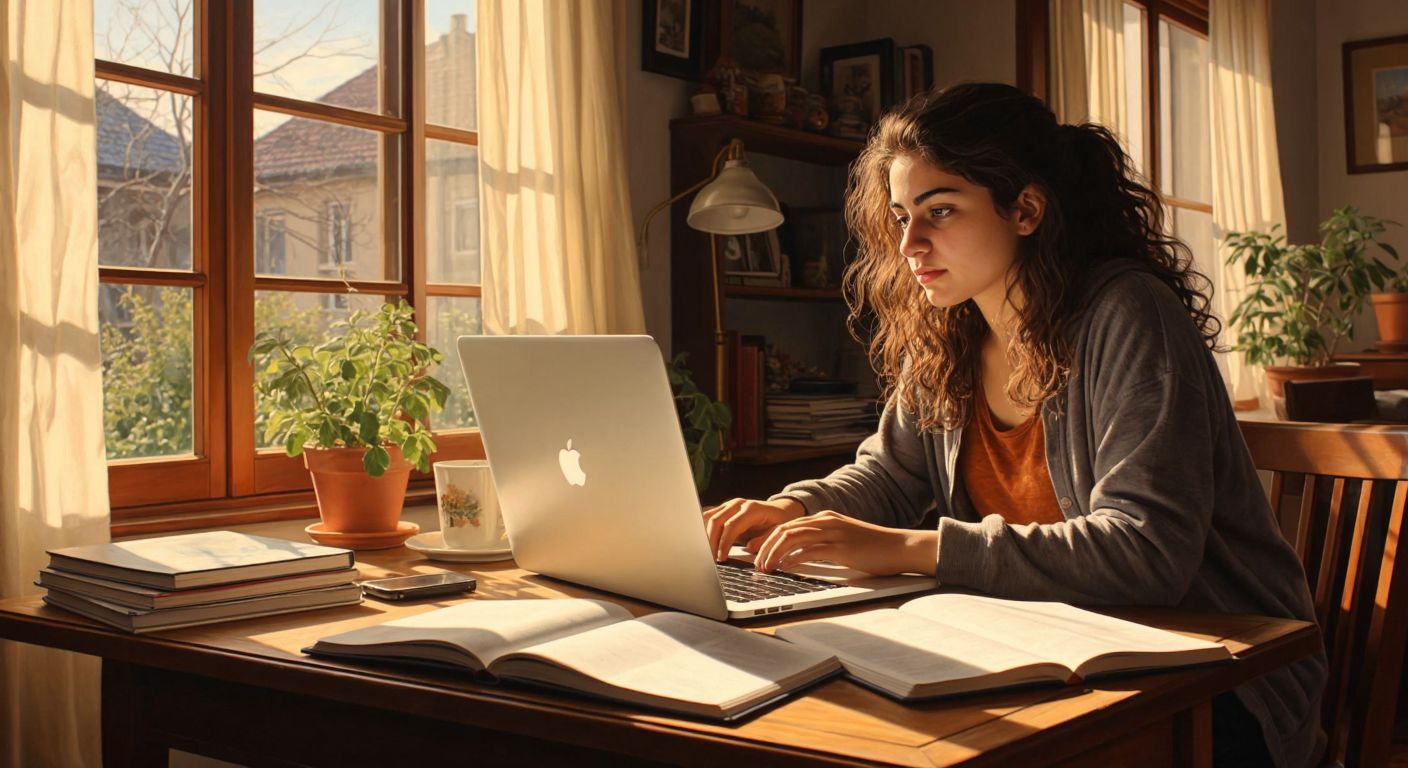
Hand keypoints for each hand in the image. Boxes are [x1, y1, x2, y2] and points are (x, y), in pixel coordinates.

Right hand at [702, 497, 805, 561]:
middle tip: (711, 559)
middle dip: (711, 541)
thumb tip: (749, 547)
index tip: (721, 558)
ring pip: (709, 517)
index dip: (724, 542)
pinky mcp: (724, 509)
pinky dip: (703, 528)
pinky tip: (703, 542)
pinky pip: (709, 516)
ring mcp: (729, 505)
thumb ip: (764, 539)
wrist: (780, 510)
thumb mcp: (777, 532)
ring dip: (706, 536)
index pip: (731, 525)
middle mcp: (738, 504)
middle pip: (716, 520)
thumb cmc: (778, 522)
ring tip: (706, 553)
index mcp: (751, 509)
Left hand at [752, 510, 937, 576]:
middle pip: (784, 529)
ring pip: (792, 537)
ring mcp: (833, 532)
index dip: (767, 539)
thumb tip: (796, 558)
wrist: (901, 547)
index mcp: (824, 518)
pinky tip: (784, 569)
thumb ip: (820, 545)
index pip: (787, 525)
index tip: (754, 552)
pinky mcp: (841, 547)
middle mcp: (826, 521)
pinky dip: (792, 559)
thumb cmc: (873, 548)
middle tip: (755, 564)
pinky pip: (809, 551)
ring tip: (765, 568)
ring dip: (774, 554)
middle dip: (764, 547)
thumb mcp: (842, 542)